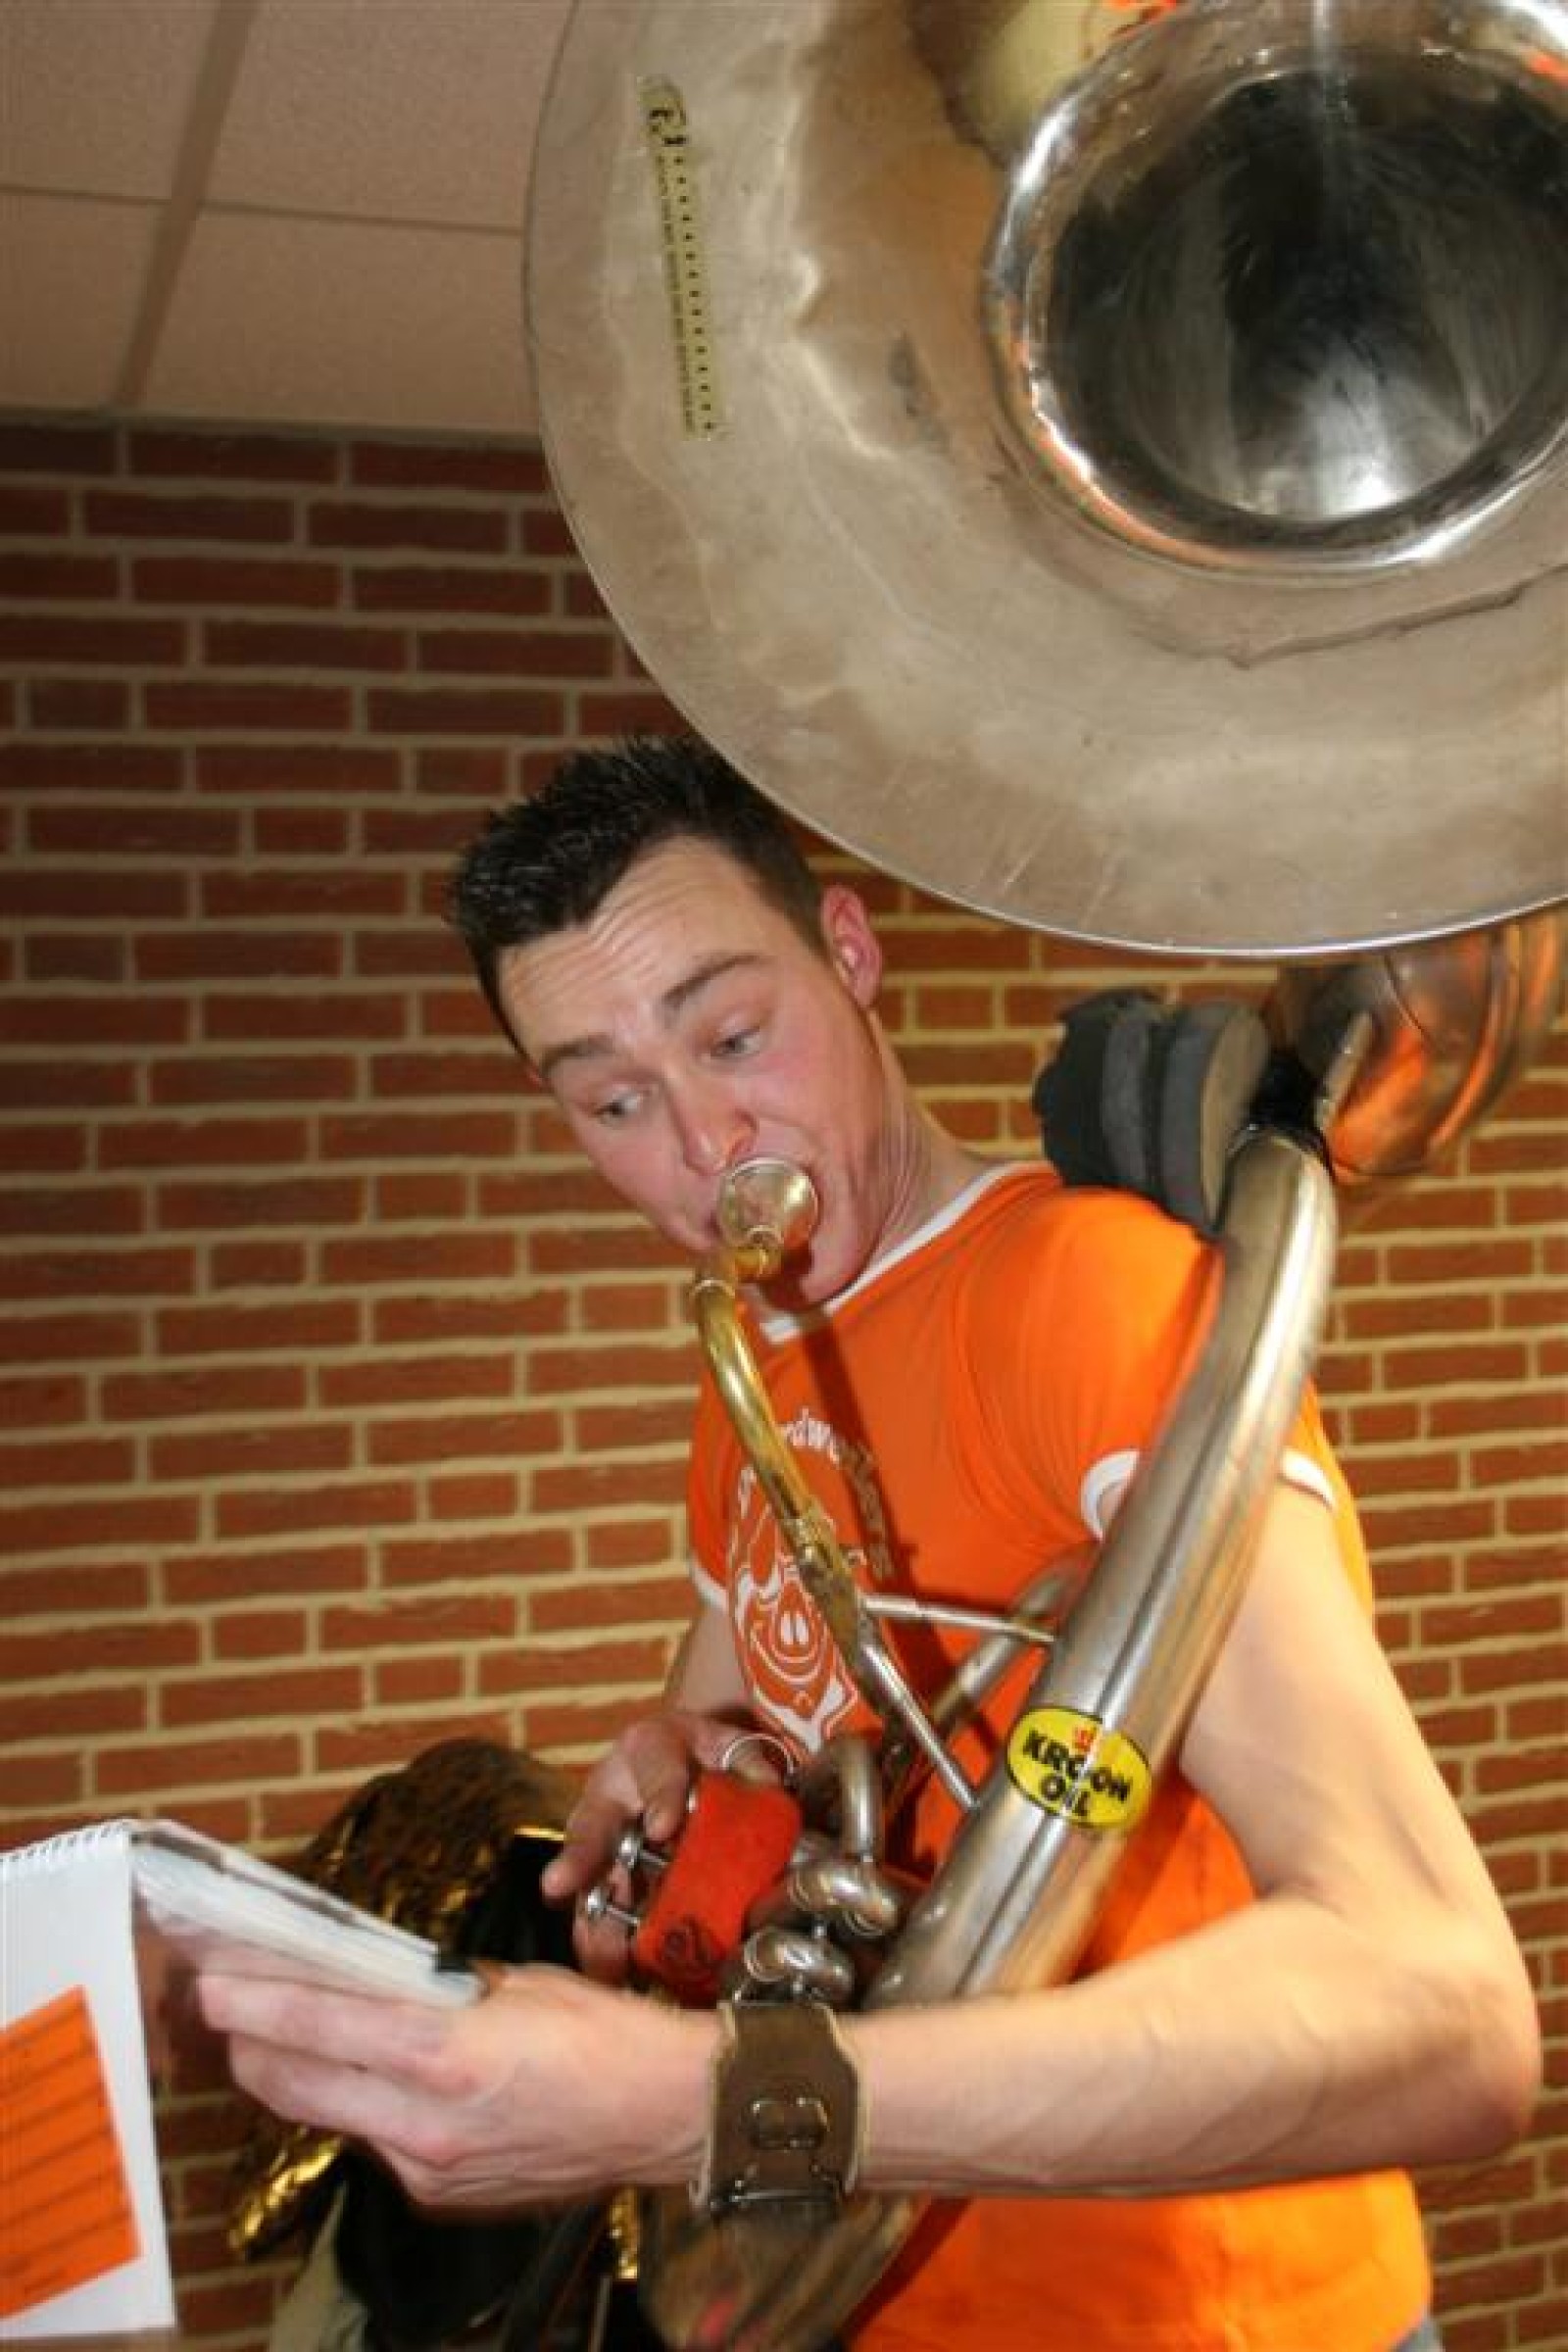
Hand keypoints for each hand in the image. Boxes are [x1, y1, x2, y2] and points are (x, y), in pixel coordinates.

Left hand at [198, 1962, 709, 2209]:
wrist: (668, 2115)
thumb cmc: (606, 2034)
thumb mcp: (516, 1984)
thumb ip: (437, 1988)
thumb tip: (378, 1977)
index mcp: (447, 2052)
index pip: (321, 2022)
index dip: (255, 2001)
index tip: (214, 1982)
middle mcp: (425, 2120)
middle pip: (297, 2083)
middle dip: (249, 2043)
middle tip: (222, 2007)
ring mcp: (429, 2166)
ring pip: (331, 2114)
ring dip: (298, 2074)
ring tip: (278, 2035)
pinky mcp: (441, 2193)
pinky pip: (376, 2141)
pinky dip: (359, 2105)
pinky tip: (365, 2077)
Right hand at [541, 1709, 757, 1980]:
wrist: (685, 1758)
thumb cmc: (707, 1755)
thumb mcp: (732, 1747)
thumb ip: (752, 1767)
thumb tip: (768, 1795)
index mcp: (650, 1747)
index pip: (656, 1767)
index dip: (660, 1795)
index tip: (661, 1827)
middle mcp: (612, 1789)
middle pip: (593, 1822)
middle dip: (580, 1857)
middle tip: (559, 1887)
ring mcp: (602, 1833)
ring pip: (589, 1877)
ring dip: (589, 1917)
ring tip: (595, 1958)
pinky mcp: (603, 1871)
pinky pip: (597, 1905)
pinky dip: (601, 1939)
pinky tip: (609, 1973)